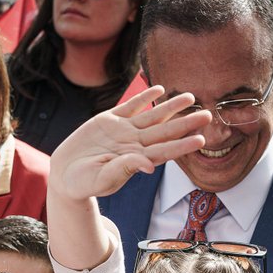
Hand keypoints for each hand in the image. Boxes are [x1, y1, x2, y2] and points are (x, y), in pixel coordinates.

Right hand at [49, 86, 210, 200]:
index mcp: (136, 160)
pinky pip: (131, 106)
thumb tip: (150, 166)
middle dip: (186, 123)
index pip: (165, 151)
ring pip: (152, 116)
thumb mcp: (103, 178)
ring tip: (190, 96)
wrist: (65, 173)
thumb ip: (125, 169)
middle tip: (208, 114)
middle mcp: (134, 144)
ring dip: (171, 107)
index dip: (183, 145)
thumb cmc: (84, 183)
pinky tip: (158, 89)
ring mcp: (123, 131)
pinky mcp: (109, 120)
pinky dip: (144, 97)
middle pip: (165, 132)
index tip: (201, 139)